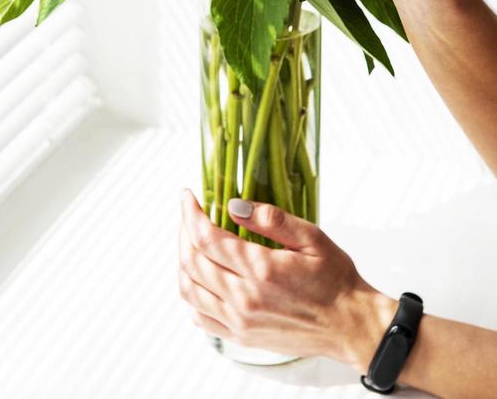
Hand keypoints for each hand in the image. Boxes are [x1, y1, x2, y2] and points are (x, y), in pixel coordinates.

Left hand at [179, 191, 394, 369]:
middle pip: (192, 262)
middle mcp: (245, 300)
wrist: (349, 326)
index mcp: (261, 271)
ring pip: (190, 290)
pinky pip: (200, 316)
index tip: (188, 196)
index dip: (190, 213)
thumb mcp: (311, 237)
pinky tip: (200, 275)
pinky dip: (191, 292)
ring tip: (191, 240)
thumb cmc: (335, 280)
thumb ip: (271, 219)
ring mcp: (240, 322)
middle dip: (184, 231)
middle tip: (189, 212)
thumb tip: (233, 205)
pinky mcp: (241, 337)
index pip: (207, 238)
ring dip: (183, 260)